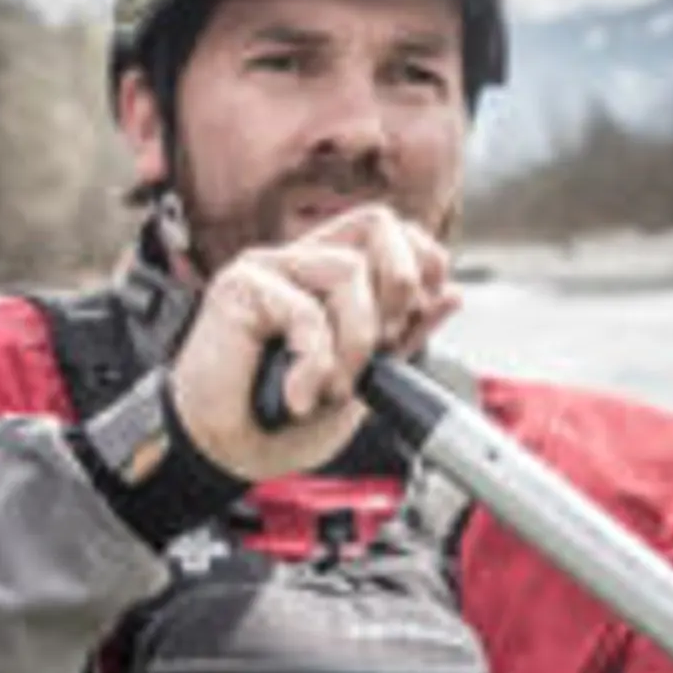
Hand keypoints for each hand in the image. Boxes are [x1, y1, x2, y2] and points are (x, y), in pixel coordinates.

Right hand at [169, 205, 458, 482]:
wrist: (223, 452)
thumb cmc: (278, 421)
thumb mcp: (360, 381)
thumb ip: (400, 337)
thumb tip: (449, 296)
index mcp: (329, 279)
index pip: (390, 232)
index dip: (420, 262)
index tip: (418, 313)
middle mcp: (301, 264)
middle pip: (376, 221)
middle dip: (400, 282)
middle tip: (384, 341)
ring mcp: (270, 269)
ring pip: (348, 270)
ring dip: (354, 342)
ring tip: (330, 386)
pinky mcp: (241, 286)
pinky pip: (306, 311)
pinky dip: (315, 363)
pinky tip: (298, 393)